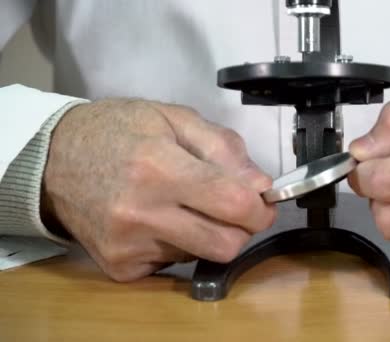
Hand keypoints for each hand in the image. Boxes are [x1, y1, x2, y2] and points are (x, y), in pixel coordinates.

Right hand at [42, 99, 275, 280]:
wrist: (52, 159)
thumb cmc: (118, 131)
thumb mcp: (174, 118)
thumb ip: (224, 148)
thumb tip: (261, 185)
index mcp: (159, 167)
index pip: (234, 205)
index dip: (260, 208)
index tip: (262, 202)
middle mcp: (142, 213)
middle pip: (226, 244)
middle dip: (241, 228)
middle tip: (230, 207)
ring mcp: (128, 245)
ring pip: (202, 255)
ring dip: (207, 233)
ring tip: (182, 205)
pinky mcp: (119, 267)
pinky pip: (173, 264)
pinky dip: (178, 244)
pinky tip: (157, 220)